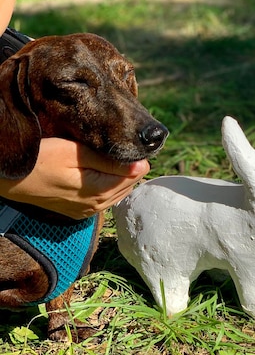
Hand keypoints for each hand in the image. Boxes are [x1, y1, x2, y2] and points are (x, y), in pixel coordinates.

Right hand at [0, 138, 149, 218]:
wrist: (10, 179)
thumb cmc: (40, 159)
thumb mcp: (75, 154)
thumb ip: (109, 162)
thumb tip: (142, 165)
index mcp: (98, 192)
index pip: (135, 175)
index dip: (136, 157)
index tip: (131, 143)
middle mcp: (95, 206)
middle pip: (128, 185)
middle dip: (130, 167)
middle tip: (123, 147)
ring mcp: (86, 211)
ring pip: (117, 192)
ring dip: (120, 176)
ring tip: (113, 157)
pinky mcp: (77, 210)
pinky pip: (103, 198)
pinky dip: (108, 184)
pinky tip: (101, 171)